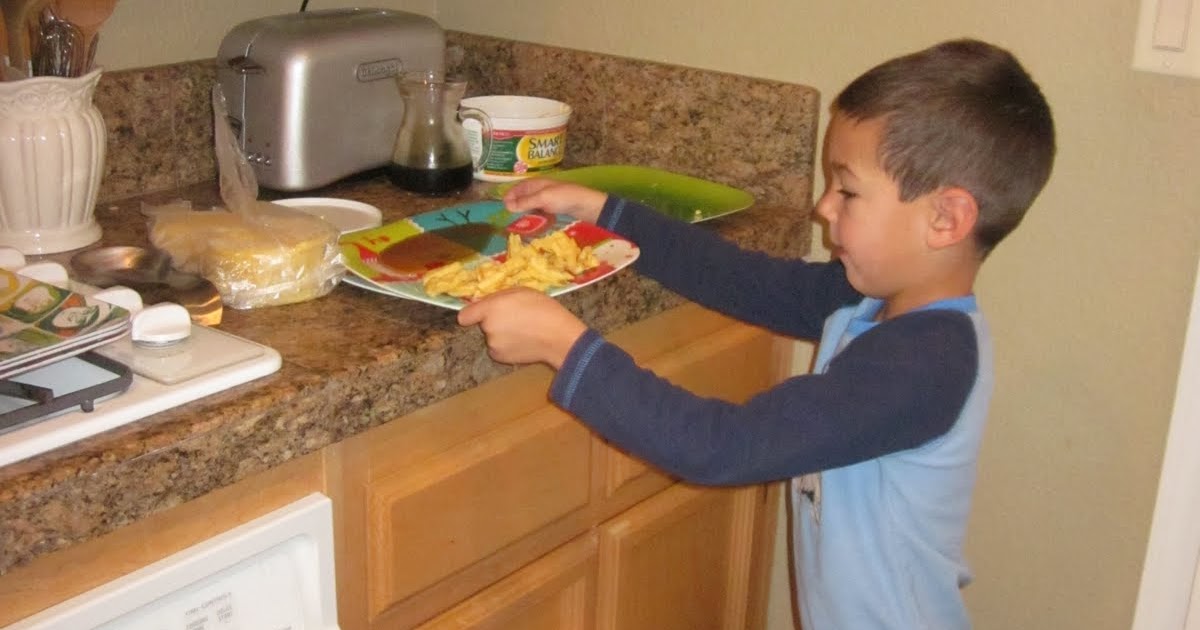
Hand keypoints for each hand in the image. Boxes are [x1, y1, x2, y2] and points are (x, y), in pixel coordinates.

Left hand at [457, 288, 588, 367]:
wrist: (558, 337)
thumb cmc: (543, 309)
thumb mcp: (521, 291)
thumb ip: (500, 297)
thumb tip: (486, 303)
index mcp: (491, 308)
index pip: (465, 315)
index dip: (472, 314)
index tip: (479, 314)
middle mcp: (488, 327)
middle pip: (484, 324)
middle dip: (495, 322)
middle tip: (515, 319)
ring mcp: (493, 345)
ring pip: (492, 337)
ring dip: (502, 335)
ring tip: (523, 332)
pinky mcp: (500, 358)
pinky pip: (498, 349)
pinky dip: (507, 347)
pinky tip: (523, 343)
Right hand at [502, 179, 607, 223]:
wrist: (586, 205)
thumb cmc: (564, 197)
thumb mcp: (542, 198)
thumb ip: (525, 202)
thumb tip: (506, 206)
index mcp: (535, 183)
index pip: (517, 188)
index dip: (509, 197)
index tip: (504, 210)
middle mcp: (539, 190)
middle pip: (523, 198)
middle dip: (516, 207)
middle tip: (510, 219)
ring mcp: (547, 199)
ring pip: (531, 206)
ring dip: (526, 214)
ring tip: (520, 224)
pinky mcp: (553, 208)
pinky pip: (540, 213)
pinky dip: (536, 217)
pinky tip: (534, 225)